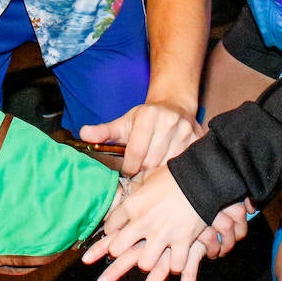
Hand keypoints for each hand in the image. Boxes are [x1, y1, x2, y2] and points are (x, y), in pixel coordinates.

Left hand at [79, 100, 202, 174]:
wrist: (174, 106)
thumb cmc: (145, 119)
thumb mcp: (124, 122)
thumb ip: (104, 131)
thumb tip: (83, 134)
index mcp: (148, 116)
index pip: (136, 152)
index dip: (129, 166)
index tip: (128, 170)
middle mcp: (169, 121)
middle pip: (152, 161)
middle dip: (144, 171)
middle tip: (141, 173)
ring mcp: (186, 131)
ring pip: (168, 166)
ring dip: (159, 173)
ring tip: (154, 170)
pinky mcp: (197, 140)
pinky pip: (183, 165)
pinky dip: (174, 172)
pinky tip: (168, 169)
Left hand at [82, 164, 215, 280]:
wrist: (200, 178)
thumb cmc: (174, 176)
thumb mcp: (149, 176)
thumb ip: (136, 184)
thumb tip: (128, 186)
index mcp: (132, 205)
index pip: (109, 226)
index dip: (111, 231)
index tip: (116, 232)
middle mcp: (143, 222)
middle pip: (117, 250)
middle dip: (121, 251)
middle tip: (129, 248)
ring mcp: (162, 234)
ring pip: (144, 264)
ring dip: (149, 261)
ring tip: (154, 255)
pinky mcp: (182, 241)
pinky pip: (176, 265)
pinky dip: (178, 263)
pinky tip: (178, 257)